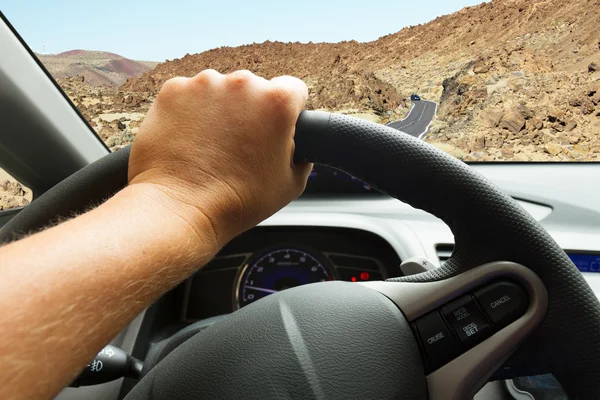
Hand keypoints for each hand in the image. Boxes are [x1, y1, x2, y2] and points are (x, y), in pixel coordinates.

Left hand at [128, 70, 311, 246]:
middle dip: (250, 111)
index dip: (288, 112)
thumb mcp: (291, 184)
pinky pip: (188, 96)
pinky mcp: (173, 90)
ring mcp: (204, 84)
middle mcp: (242, 84)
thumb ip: (301, 156)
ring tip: (210, 148)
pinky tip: (189, 142)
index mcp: (277, 102)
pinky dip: (189, 113)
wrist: (181, 209)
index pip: (293, 90)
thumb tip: (296, 147)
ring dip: (218, 111)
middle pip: (253, 89)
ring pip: (219, 91)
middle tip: (240, 146)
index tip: (275, 127)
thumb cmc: (236, 201)